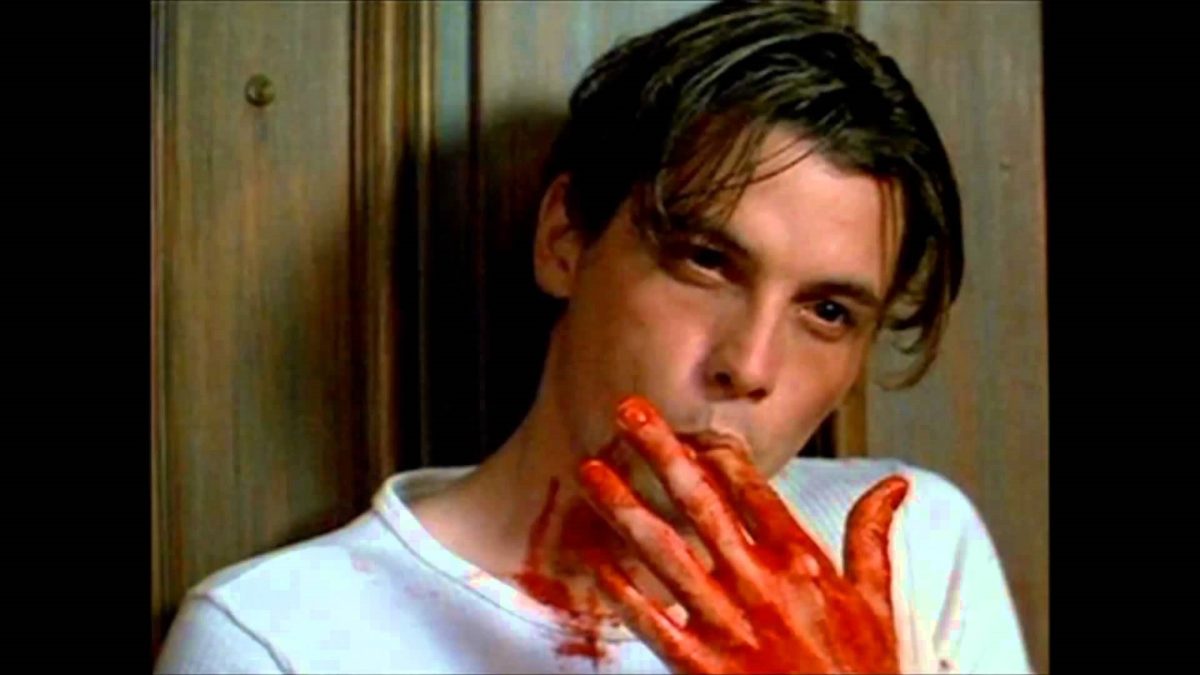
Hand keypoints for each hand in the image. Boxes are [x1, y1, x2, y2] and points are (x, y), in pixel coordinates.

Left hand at [575, 395, 908, 673]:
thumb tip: (895, 486)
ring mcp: (726, 623)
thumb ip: (872, 538)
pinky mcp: (700, 664)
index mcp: (801, 562)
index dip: (718, 453)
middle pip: (699, 502)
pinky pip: (650, 618)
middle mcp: (759, 583)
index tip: (691, 428)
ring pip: (663, 551)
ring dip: (623, 507)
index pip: (752, 490)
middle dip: (661, 452)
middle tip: (628, 412)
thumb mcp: (875, 602)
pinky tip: (593, 557)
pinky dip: (619, 588)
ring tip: (590, 471)